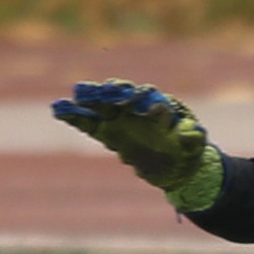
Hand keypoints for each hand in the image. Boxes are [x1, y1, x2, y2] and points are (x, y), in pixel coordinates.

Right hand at [50, 79, 223, 210]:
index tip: (136, 105)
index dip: (143, 100)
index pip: (150, 98)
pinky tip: (58, 109)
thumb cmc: (187, 148)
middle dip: (109, 92)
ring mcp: (122, 119)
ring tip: (71, 97)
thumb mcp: (194, 144)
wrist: (176, 163)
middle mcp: (139, 108)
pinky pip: (89, 124)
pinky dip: (75, 117)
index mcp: (161, 107)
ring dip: (88, 100)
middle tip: (98, 90)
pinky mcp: (108, 133)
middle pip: (121, 96)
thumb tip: (193, 133)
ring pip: (102, 106)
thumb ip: (192, 137)